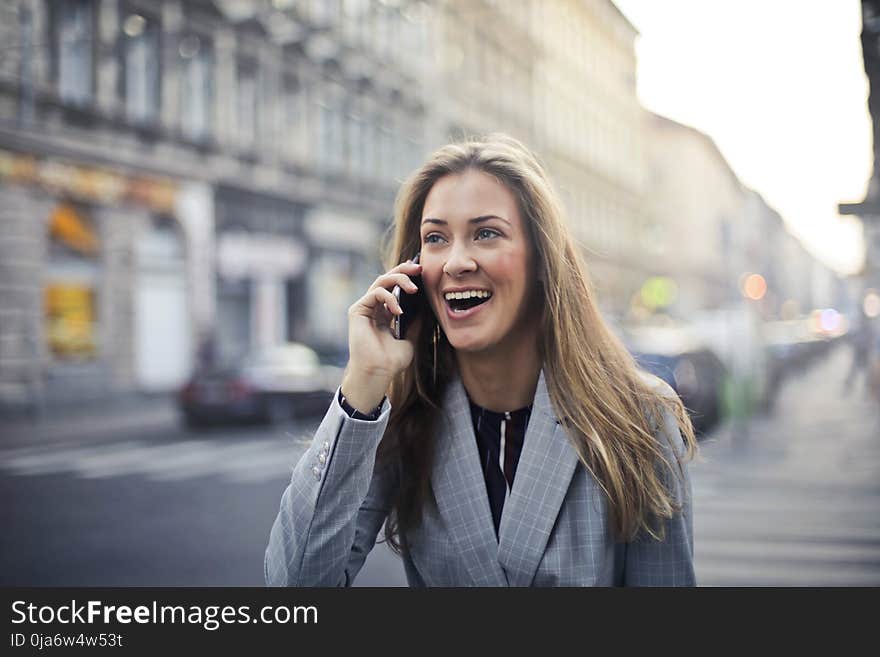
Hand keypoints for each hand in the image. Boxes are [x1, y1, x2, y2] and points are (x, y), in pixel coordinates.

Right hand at [341, 259, 423, 412]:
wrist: (379, 373)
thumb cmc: (391, 361)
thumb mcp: (410, 339)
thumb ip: (415, 323)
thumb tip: (425, 308)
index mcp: (384, 313)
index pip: (394, 288)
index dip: (406, 276)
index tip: (421, 271)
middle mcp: (374, 308)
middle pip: (387, 279)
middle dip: (403, 270)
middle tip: (419, 269)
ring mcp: (365, 308)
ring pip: (380, 281)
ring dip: (399, 280)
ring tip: (413, 289)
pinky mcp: (357, 311)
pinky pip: (374, 293)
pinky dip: (389, 297)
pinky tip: (399, 311)